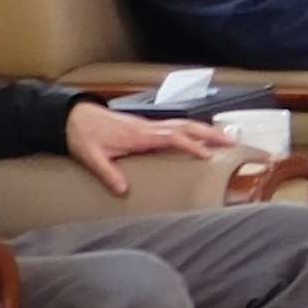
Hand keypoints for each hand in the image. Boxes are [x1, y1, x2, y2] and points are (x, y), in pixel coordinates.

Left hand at [60, 98, 218, 178]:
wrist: (73, 117)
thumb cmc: (83, 136)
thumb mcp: (91, 157)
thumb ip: (108, 173)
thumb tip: (123, 191)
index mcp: (139, 135)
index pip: (172, 137)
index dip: (191, 145)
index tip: (209, 155)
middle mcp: (148, 128)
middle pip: (186, 126)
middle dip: (211, 133)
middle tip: (233, 142)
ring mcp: (149, 125)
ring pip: (184, 124)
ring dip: (206, 131)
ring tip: (227, 139)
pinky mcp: (147, 127)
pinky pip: (177, 126)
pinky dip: (194, 131)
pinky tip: (201, 138)